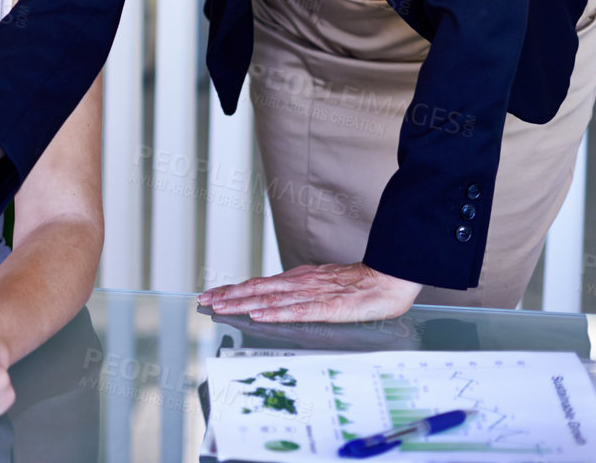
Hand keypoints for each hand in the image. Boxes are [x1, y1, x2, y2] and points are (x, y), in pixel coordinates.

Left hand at [198, 263, 421, 322]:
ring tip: (221, 307)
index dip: (235, 290)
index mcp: (300, 279)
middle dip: (229, 295)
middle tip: (204, 301)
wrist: (391, 278)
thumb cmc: (363, 286)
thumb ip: (305, 294)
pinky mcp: (329, 306)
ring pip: (271, 299)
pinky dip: (276, 314)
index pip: (261, 284)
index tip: (213, 295)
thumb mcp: (326, 287)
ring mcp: (313, 293)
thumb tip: (283, 302)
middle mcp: (301, 283)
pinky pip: (298, 311)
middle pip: (258, 289)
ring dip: (243, 303)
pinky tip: (259, 317)